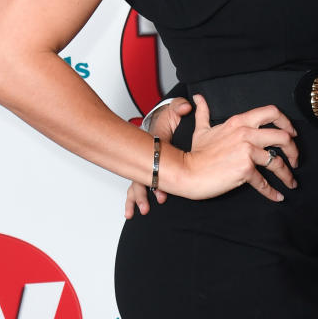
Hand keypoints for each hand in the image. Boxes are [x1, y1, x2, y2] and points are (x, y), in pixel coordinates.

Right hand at [125, 98, 190, 217]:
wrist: (161, 122)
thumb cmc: (166, 120)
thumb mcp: (173, 111)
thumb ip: (179, 107)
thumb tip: (185, 107)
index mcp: (153, 146)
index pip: (152, 163)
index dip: (155, 178)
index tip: (160, 192)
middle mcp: (147, 158)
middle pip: (140, 178)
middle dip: (142, 193)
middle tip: (146, 207)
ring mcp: (145, 166)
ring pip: (137, 184)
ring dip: (137, 198)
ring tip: (140, 211)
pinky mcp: (147, 171)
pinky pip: (138, 185)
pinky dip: (134, 199)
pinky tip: (131, 211)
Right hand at [179, 94, 298, 200]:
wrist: (187, 171)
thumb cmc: (196, 153)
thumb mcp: (201, 129)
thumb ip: (204, 112)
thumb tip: (198, 98)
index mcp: (240, 121)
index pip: (272, 112)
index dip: (287, 122)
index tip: (292, 134)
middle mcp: (246, 133)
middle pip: (283, 136)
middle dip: (294, 150)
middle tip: (295, 160)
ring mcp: (246, 151)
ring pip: (278, 161)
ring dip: (288, 174)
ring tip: (291, 182)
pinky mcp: (245, 169)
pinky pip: (264, 181)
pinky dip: (273, 191)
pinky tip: (278, 196)